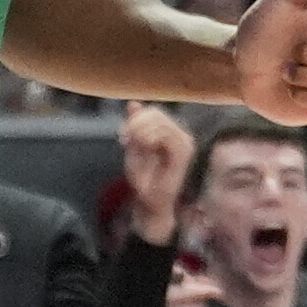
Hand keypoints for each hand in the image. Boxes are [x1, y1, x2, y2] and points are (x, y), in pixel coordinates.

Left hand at [118, 101, 194, 244]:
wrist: (150, 202)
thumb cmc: (144, 178)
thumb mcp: (134, 148)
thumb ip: (135, 126)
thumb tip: (133, 103)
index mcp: (171, 133)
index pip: (154, 112)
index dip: (135, 119)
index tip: (122, 136)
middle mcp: (181, 135)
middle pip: (157, 114)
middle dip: (136, 125)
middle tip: (125, 141)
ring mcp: (185, 143)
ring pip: (161, 122)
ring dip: (141, 132)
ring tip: (133, 146)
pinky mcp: (184, 152)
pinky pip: (167, 135)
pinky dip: (151, 139)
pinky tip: (146, 148)